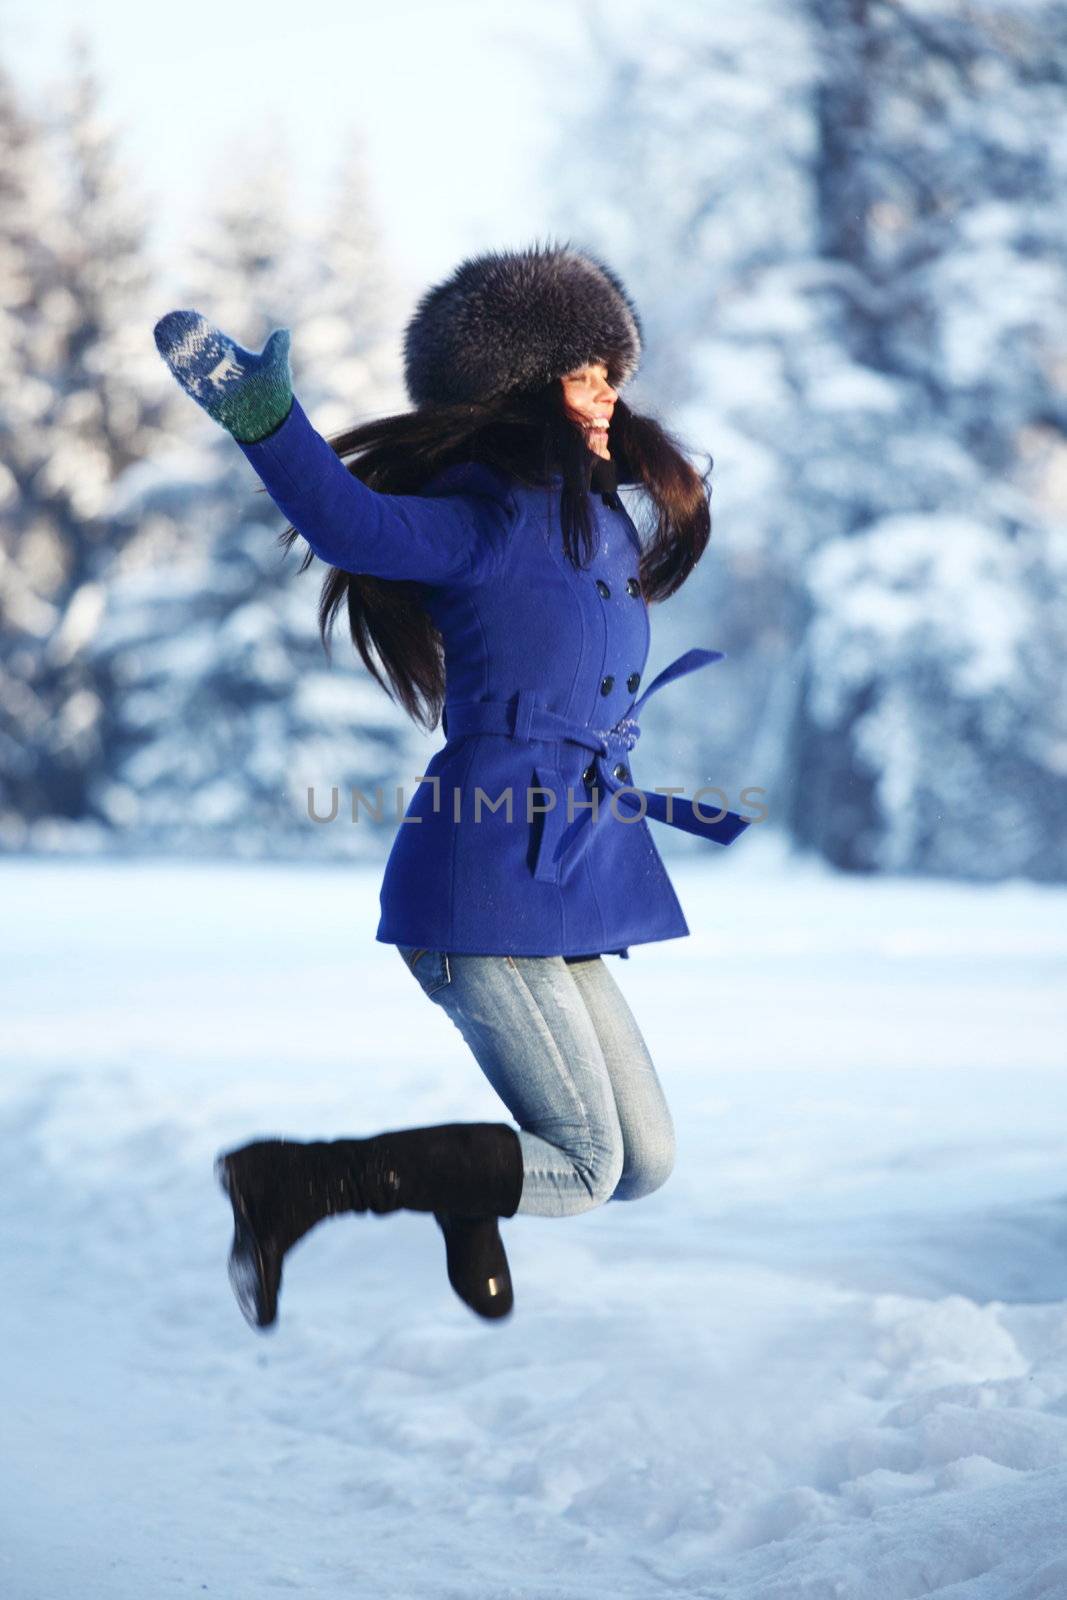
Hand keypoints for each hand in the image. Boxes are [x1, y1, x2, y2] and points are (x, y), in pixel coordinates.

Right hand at [152, 310, 293, 443]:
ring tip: (161, 334)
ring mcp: (212, 383)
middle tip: (166, 321)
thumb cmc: (275, 396)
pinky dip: (179, 371)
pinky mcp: (207, 398)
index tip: (186, 315)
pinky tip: (168, 358)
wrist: (270, 423)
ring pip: (190, 364)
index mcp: (234, 357)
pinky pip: (189, 383)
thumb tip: (284, 332)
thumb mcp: (276, 368)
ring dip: (175, 351)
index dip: (199, 328)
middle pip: (196, 349)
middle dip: (182, 336)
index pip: (212, 338)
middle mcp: (220, 369)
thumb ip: (277, 349)